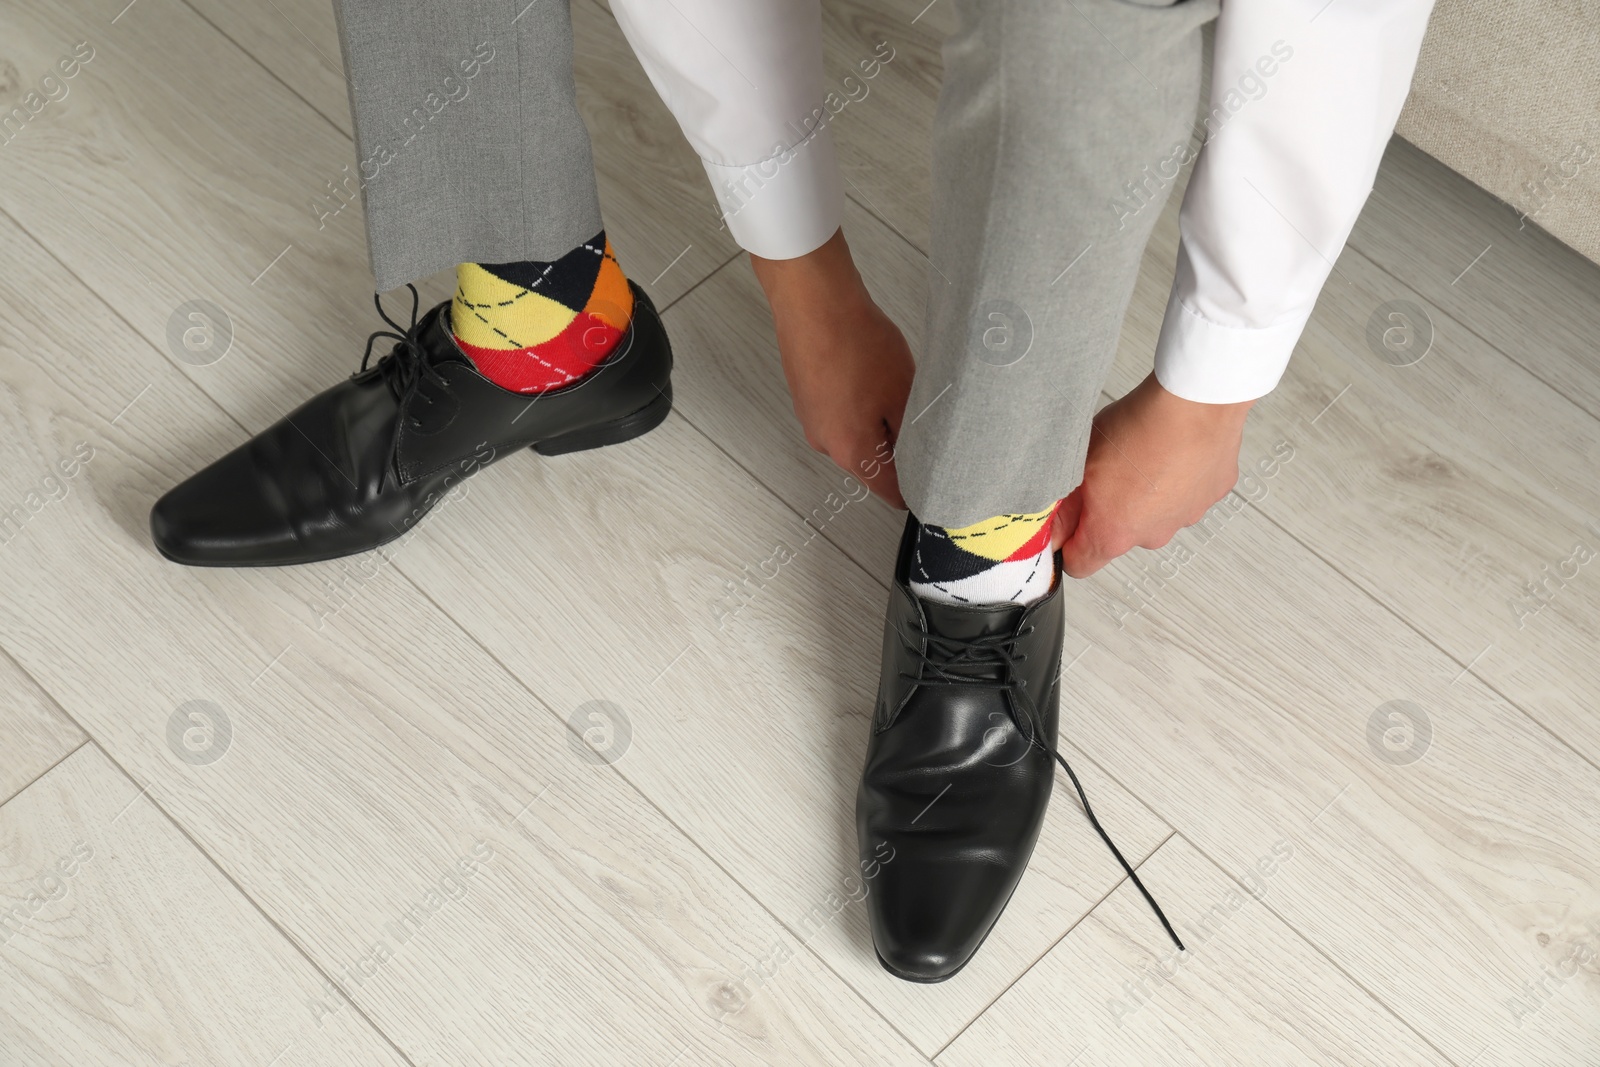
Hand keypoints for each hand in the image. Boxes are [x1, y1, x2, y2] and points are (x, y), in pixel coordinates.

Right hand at [750, 229, 914, 507]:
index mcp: (851, 451)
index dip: (914, 488)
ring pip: (855, 433)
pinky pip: (840, 411)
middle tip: (922, 416)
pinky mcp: (806, 395)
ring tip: (895, 385)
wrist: (814, 301)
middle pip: (871, 461)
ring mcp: (812, 419)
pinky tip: (870, 373)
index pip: (888, 489)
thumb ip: (912, 435)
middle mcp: (825, 443)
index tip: (933, 480)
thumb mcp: (903, 393)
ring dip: (878, 419)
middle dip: (898, 445)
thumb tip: (919, 457)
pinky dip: (859, 400)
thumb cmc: (857, 344)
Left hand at [1052, 373, 1253, 576]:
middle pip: (1119, 535)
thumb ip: (1063, 506)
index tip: (1064, 525)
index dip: (1066, 545)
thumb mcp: (1079, 463)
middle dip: (1108, 511)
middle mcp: (1152, 535)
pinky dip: (1176, 478)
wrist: (1195, 401)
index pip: (1080, 564)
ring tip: (1140, 455)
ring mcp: (1186, 516)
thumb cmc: (1138, 427)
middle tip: (1104, 473)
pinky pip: (1186, 492)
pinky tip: (1168, 450)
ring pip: (1155, 513)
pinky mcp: (1211, 494)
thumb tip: (1050, 528)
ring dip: (1145, 494)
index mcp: (1113, 534)